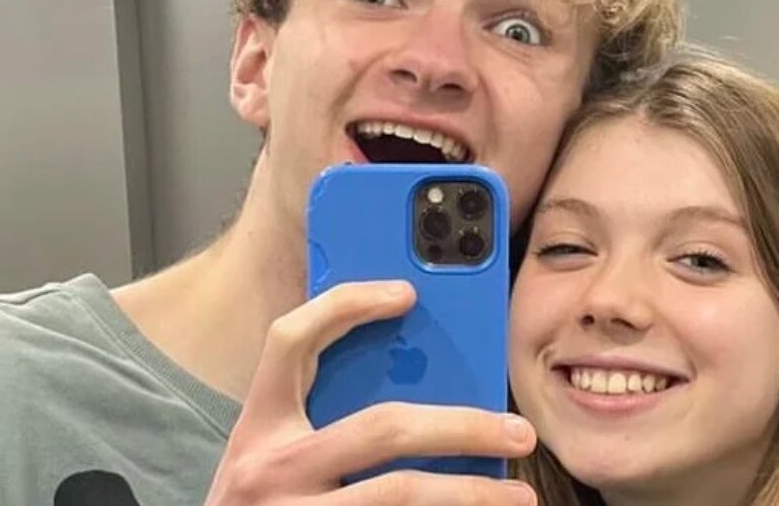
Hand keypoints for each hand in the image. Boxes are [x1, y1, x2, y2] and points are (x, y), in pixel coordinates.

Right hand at [204, 280, 537, 504]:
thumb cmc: (261, 503)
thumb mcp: (272, 451)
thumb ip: (320, 413)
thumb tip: (419, 378)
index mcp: (258, 423)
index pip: (291, 340)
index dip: (346, 305)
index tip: (407, 293)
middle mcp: (268, 468)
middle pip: (381, 428)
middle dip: (463, 426)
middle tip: (519, 432)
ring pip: (400, 494)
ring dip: (471, 494)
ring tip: (520, 496)